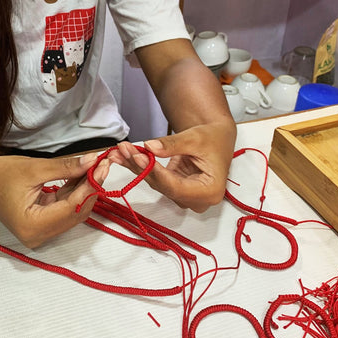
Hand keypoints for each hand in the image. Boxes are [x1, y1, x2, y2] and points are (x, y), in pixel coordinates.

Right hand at [0, 153, 108, 247]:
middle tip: (102, 163)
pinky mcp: (42, 224)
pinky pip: (65, 208)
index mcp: (33, 226)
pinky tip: (83, 173)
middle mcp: (38, 236)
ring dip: (85, 189)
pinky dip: (74, 192)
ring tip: (95, 166)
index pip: (72, 207)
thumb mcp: (34, 168)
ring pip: (73, 211)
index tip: (103, 165)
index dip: (90, 186)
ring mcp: (40, 232)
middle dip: (91, 187)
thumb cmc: (0, 173)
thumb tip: (93, 161)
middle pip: (76, 213)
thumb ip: (66, 167)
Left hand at [116, 122, 235, 211]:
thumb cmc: (213, 139)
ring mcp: (184, 195)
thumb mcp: (194, 138)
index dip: (156, 173)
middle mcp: (196, 199)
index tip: (139, 157)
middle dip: (141, 167)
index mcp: (210, 191)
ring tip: (121, 150)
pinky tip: (123, 156)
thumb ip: (172, 145)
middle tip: (124, 149)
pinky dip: (139, 165)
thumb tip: (150, 147)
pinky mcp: (174, 188)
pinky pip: (154, 178)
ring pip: (155, 182)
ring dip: (136, 166)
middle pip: (163, 186)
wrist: (216, 138)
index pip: (176, 187)